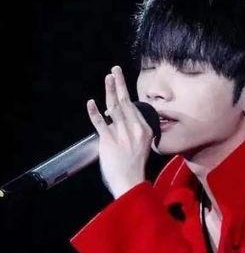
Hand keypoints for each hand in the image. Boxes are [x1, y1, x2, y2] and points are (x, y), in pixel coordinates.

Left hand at [86, 66, 152, 198]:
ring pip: (114, 108)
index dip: (126, 96)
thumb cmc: (135, 167)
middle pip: (126, 102)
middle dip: (120, 84)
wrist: (130, 182)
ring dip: (110, 90)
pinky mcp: (109, 140)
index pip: (134, 108)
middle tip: (115, 70)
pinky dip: (94, 113)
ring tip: (108, 77)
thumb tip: (117, 119)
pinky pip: (100, 123)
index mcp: (145, 130)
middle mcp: (135, 129)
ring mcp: (122, 134)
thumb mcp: (142, 146)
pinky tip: (91, 102)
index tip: (121, 85)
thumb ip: (134, 131)